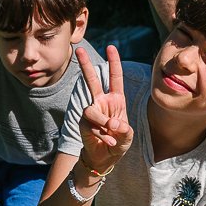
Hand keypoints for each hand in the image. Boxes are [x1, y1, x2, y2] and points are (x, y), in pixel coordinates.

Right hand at [76, 45, 132, 171]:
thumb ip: (124, 130)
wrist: (104, 158)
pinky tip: (107, 142)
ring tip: (110, 135)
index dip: (113, 62)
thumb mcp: (127, 137)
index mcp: (116, 100)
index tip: (110, 47)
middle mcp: (102, 102)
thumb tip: (112, 124)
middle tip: (78, 49)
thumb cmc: (118, 143)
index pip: (115, 78)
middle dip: (85, 65)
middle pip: (92, 80)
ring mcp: (91, 111)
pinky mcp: (83, 123)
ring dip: (102, 124)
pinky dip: (100, 135)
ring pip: (91, 110)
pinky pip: (90, 125)